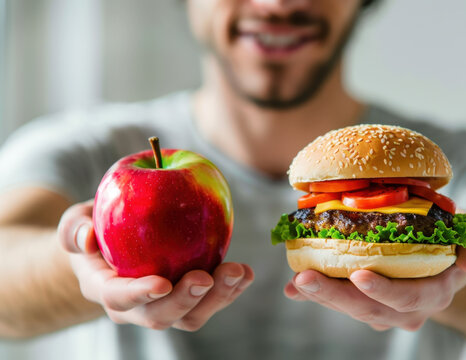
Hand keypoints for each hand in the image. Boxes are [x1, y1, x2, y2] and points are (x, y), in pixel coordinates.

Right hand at [58, 200, 253, 330]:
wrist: (111, 246)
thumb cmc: (94, 229)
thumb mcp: (75, 221)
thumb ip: (74, 228)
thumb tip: (88, 236)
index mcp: (103, 288)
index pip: (118, 298)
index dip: (139, 294)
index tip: (162, 283)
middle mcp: (134, 306)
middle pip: (160, 316)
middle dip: (186, 300)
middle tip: (207, 277)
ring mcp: (163, 304)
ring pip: (190, 316)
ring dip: (218, 298)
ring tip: (239, 272)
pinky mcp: (188, 296)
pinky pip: (209, 301)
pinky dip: (229, 289)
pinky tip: (245, 273)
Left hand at [284, 213, 465, 330]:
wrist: (451, 253)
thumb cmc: (463, 237)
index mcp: (436, 291)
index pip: (409, 297)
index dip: (384, 291)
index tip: (359, 277)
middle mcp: (409, 307)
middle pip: (370, 308)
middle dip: (335, 296)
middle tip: (304, 279)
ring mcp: (386, 306)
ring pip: (351, 307)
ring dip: (321, 295)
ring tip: (294, 281)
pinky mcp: (367, 299)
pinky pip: (341, 299)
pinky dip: (317, 293)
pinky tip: (292, 287)